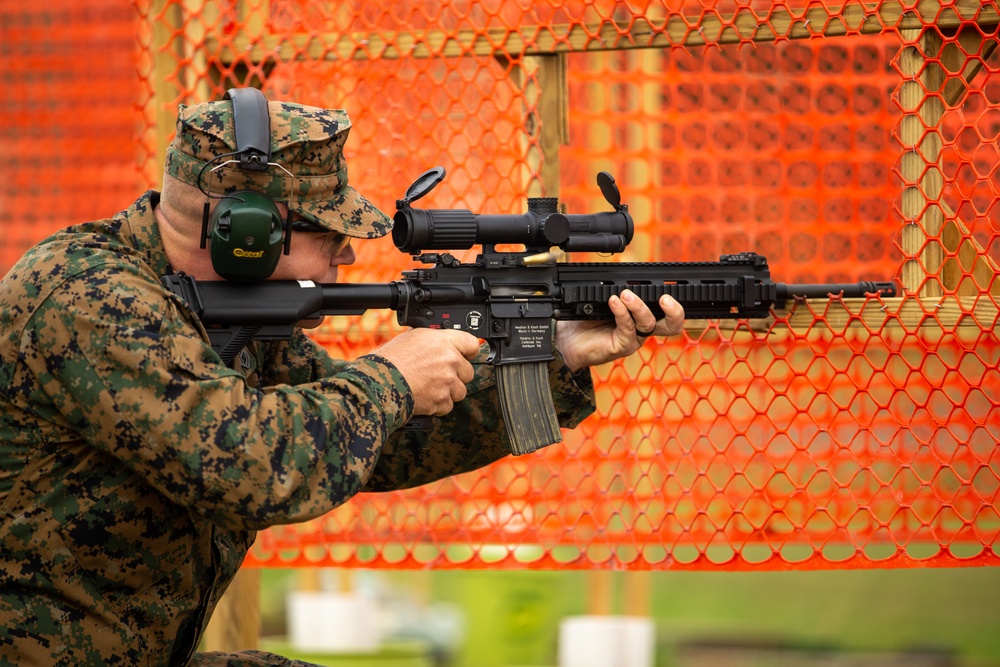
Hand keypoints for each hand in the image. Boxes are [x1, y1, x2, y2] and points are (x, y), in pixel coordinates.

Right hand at [373, 328, 480, 415]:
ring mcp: (447, 381)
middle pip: (468, 371)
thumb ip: (431, 342)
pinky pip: (448, 406)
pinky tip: (424, 398)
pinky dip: (438, 405)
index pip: (472, 344)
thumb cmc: (387, 360)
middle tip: (440, 376)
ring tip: (429, 388)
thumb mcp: (410, 338)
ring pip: (460, 391)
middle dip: (457, 376)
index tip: (467, 355)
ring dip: (448, 392)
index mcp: (442, 341)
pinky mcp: (441, 400)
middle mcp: (449, 360)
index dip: (469, 351)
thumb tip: (438, 345)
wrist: (378, 383)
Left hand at [555, 290, 683, 372]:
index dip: (673, 298)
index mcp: (642, 316)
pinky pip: (627, 328)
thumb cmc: (585, 318)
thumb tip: (623, 271)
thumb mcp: (603, 298)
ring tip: (625, 294)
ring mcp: (633, 339)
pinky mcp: (621, 346)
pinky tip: (613, 302)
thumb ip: (616, 287)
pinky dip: (621, 313)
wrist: (567, 340)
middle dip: (675, 311)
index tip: (668, 282)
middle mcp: (642, 328)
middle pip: (672, 325)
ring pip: (647, 323)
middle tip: (665, 298)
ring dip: (638, 306)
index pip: (666, 308)